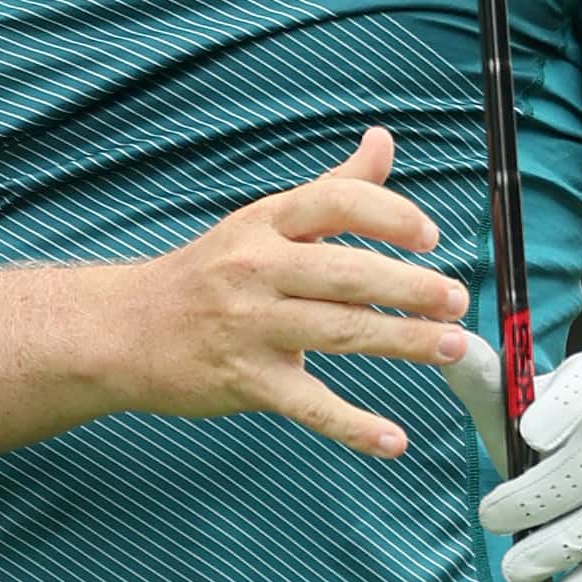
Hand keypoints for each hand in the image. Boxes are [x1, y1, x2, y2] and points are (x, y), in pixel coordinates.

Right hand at [121, 128, 473, 462]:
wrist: (124, 331)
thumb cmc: (207, 275)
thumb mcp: (261, 222)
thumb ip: (332, 187)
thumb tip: (384, 141)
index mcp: (266, 223)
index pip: (336, 203)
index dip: (390, 216)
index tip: (430, 236)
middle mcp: (257, 269)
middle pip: (346, 272)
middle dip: (410, 286)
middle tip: (457, 299)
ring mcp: (250, 327)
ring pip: (340, 331)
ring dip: (403, 341)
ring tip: (452, 347)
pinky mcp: (245, 382)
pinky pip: (310, 406)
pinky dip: (354, 426)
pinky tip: (393, 440)